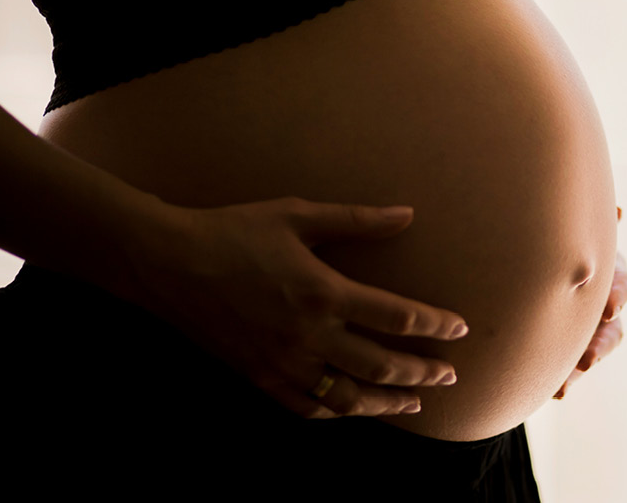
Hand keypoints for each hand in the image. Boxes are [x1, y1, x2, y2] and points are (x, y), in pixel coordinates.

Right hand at [124, 196, 466, 418]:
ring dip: (389, 402)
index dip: (436, 326)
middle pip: (383, 366)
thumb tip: (407, 214)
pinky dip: (338, 412)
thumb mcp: (298, 215)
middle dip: (424, 372)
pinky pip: (308, 408)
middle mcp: (308, 335)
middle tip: (451, 374)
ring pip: (350, 397)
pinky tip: (355, 409)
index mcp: (324, 292)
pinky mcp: (259, 377)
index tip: (460, 328)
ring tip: (416, 402)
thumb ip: (357, 220)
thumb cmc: (234, 230)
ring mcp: (283, 362)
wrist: (166, 263)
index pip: (398, 318)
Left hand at [554, 207, 626, 398]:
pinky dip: (566, 382)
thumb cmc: (556, 238)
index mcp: (607, 269)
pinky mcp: (573, 349)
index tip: (608, 308)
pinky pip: (572, 370)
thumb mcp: (568, 232)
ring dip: (581, 368)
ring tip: (565, 386)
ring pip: (594, 352)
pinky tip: (557, 393)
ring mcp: (590, 328)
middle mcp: (605, 301)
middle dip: (600, 343)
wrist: (531, 273)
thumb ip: (584, 228)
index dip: (617, 295)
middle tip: (587, 359)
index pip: (621, 282)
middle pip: (612, 327)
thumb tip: (621, 212)